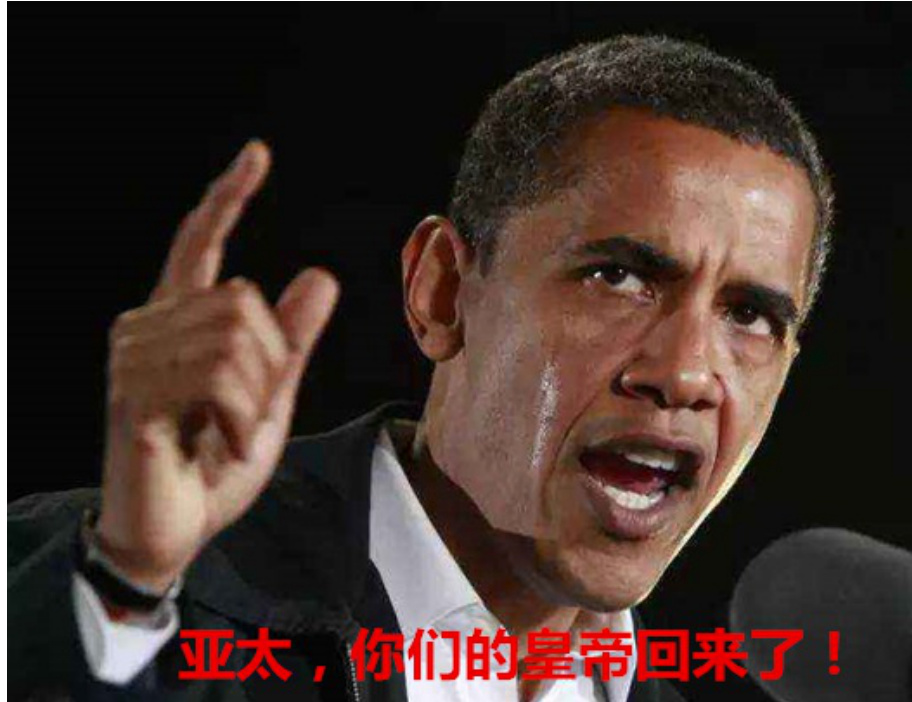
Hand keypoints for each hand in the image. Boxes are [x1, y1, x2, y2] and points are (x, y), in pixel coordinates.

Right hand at [95, 141, 338, 592]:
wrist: (172, 530)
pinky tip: (220, 443)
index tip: (258, 154)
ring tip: (231, 433)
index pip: (198, 242)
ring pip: (236, 338)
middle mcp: (146, 327)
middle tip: (251, 414)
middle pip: (242, 300)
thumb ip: (291, 341)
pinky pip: (217, 378)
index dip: (229, 197)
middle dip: (272, 362)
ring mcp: (134, 361)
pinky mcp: (133, 398)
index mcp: (177, 321)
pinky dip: (241, 417)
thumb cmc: (213, 462)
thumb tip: (322, 274)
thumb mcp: (269, 397)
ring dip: (256, 397)